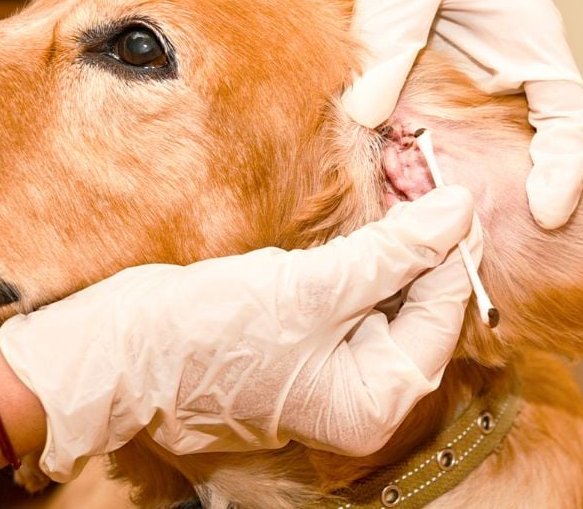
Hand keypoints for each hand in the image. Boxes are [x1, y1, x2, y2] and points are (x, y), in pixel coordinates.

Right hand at [0, 186, 477, 478]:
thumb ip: (393, 251)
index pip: (440, 315)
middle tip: (422, 179)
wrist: (124, 349)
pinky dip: (361, 263)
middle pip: (419, 310)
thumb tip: (458, 211)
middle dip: (421, 246)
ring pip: (388, 301)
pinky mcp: (310, 349)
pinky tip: (362, 228)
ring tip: (396, 192)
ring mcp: (335, 374)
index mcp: (376, 402)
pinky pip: (354, 302)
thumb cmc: (208, 332)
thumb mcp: (313, 287)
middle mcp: (364, 398)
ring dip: (392, 248)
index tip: (451, 190)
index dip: (450, 250)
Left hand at [264, 0, 582, 228]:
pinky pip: (416, 134)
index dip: (565, 166)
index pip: (566, 114)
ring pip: (463, 148)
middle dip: (495, 192)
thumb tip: (370, 113)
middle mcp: (499, 68)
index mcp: (527, 40)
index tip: (549, 211)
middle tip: (468, 236)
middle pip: (515, 147)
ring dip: (441, 181)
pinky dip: (401, 160)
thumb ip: (392, 46)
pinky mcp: (417, 86)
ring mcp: (459, 81)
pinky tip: (377, 184)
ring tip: (415, 218)